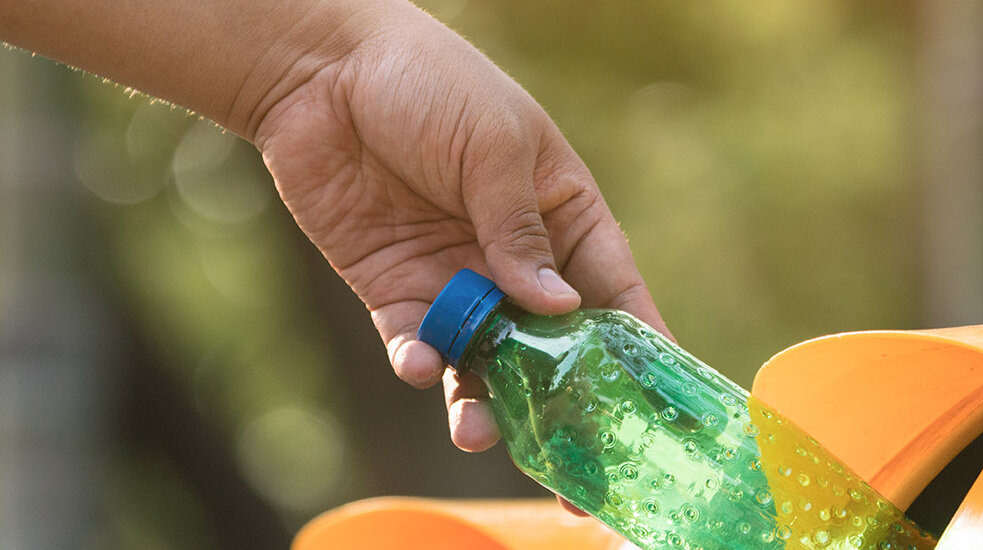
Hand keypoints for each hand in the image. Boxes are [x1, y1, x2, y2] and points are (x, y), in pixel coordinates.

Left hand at [251, 7, 669, 454]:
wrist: (322, 72)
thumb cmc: (429, 84)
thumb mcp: (494, 146)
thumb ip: (520, 231)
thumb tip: (558, 308)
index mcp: (564, 215)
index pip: (613, 295)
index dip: (637, 355)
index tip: (660, 415)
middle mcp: (515, 259)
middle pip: (552, 351)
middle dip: (565, 413)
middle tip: (576, 483)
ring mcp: (456, 279)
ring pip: (485, 364)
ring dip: (485, 405)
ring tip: (476, 432)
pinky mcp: (396, 291)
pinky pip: (420, 345)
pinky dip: (422, 363)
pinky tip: (420, 363)